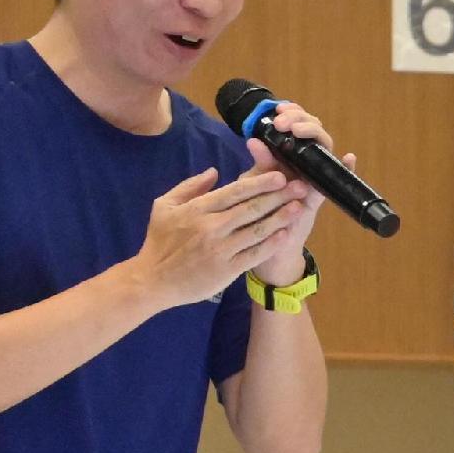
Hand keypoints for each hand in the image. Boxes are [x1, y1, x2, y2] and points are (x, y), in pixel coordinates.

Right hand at [132, 161, 303, 312]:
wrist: (153, 280)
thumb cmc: (159, 241)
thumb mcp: (164, 206)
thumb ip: (190, 187)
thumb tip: (214, 171)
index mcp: (197, 209)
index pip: (235, 192)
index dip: (260, 183)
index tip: (279, 175)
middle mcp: (212, 227)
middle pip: (252, 209)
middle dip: (279, 196)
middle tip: (300, 187)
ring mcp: (221, 250)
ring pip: (257, 231)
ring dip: (281, 218)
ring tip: (299, 208)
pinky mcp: (227, 270)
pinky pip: (255, 254)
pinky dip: (271, 244)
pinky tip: (285, 235)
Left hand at [242, 113, 340, 285]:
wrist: (263, 246)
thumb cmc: (256, 212)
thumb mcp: (252, 186)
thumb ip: (258, 164)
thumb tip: (253, 140)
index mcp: (284, 156)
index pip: (294, 125)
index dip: (291, 113)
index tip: (277, 112)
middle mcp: (302, 164)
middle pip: (312, 133)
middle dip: (301, 121)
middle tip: (284, 123)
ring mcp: (312, 179)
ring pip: (324, 150)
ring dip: (316, 136)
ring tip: (301, 131)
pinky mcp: (317, 198)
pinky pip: (335, 182)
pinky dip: (347, 169)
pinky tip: (349, 158)